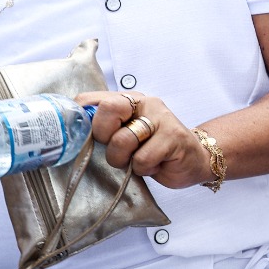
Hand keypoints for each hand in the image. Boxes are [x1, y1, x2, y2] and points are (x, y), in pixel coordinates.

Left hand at [76, 90, 210, 188]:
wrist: (194, 160)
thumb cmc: (154, 149)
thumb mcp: (125, 135)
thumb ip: (104, 128)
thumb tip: (74, 130)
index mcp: (129, 100)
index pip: (89, 100)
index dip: (82, 122)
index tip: (90, 139)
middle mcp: (145, 103)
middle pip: (107, 109)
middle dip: (104, 136)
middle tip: (119, 148)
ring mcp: (161, 118)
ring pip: (122, 140)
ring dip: (124, 160)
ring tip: (139, 160)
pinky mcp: (173, 137)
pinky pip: (141, 159)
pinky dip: (144, 169)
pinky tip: (155, 164)